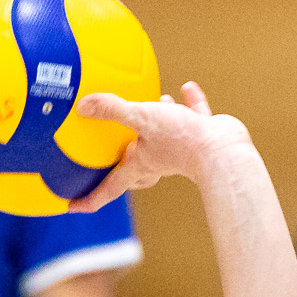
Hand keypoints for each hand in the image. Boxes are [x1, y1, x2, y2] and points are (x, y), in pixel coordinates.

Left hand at [65, 82, 253, 212]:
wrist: (224, 148)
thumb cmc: (182, 140)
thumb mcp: (141, 117)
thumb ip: (113, 109)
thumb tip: (84, 105)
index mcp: (141, 165)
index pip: (109, 188)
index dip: (89, 199)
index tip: (71, 207)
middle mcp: (159, 159)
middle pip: (137, 168)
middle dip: (124, 164)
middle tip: (111, 159)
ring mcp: (181, 149)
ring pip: (164, 138)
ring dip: (156, 123)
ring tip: (151, 106)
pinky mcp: (202, 136)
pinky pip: (192, 117)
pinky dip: (188, 104)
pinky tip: (185, 89)